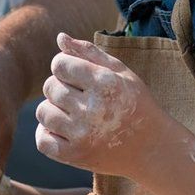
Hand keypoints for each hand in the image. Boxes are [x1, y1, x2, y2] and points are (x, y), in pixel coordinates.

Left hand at [35, 32, 163, 176]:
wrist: (152, 148)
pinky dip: (47, 134)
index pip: (60, 64)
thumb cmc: (135, 103)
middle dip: (59, 86)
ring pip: (43, 112)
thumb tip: (60, 37)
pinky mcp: (76, 156)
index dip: (63, 66)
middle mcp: (93, 109)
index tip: (75, 74)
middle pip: (50, 86)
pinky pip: (42, 141)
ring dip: (53, 110)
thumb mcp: (121, 72)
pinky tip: (63, 130)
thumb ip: (89, 52)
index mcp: (105, 83)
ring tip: (72, 113)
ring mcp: (83, 135)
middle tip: (78, 95)